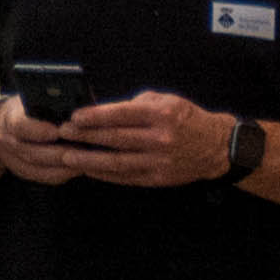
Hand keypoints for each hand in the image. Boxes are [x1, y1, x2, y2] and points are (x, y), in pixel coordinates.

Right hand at [0, 96, 92, 184]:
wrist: (7, 124)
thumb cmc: (30, 106)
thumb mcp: (35, 98)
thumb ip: (51, 103)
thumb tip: (76, 107)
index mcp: (10, 118)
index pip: (21, 126)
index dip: (39, 131)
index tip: (57, 131)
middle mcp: (8, 141)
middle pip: (31, 152)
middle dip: (58, 153)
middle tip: (81, 150)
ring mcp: (13, 159)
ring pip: (38, 168)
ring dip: (62, 167)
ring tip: (84, 160)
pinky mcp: (23, 171)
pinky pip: (43, 177)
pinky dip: (62, 174)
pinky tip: (78, 168)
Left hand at [50, 90, 242, 190]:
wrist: (215, 147)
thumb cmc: (186, 118)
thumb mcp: (166, 100)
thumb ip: (136, 105)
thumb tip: (103, 111)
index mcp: (160, 114)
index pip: (121, 115)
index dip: (95, 116)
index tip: (74, 117)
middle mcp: (159, 138)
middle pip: (115, 139)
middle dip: (86, 136)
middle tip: (64, 134)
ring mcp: (157, 162)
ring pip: (116, 162)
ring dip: (89, 160)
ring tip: (68, 156)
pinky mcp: (157, 179)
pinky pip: (125, 177)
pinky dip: (104, 174)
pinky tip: (89, 170)